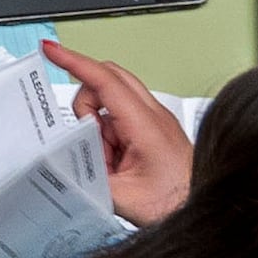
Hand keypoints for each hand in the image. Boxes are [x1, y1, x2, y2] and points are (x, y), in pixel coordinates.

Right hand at [46, 39, 197, 226]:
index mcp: (146, 126)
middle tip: (83, 134)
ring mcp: (154, 120)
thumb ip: (84, 181)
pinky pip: (118, 117)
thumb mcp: (122, 200)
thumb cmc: (177, 202)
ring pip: (109, 99)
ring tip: (107, 160)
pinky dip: (106, 135)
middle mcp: (153, 116)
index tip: (51, 50)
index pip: (104, 80)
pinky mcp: (152, 129)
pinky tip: (115, 162)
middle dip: (84, 100)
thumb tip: (56, 167)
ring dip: (96, 124)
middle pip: (106, 78)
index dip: (73, 62)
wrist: (205, 207)